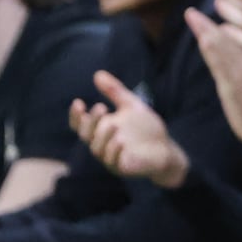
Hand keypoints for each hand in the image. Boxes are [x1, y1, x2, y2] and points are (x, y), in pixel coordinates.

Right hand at [69, 71, 188, 187]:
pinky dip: (114, 151)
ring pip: (97, 149)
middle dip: (91, 122)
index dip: (76, 115)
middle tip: (101, 107)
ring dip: (102, 136)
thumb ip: (115, 91)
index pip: (80, 124)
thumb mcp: (131, 105)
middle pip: (86, 135)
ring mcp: (110, 157)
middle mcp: (102, 143)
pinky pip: (113, 162)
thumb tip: (98, 74)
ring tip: (113, 124)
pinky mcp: (123, 167)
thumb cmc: (145, 128)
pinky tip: (120, 141)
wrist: (166, 148)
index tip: (78, 102)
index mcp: (101, 129)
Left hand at [187, 8, 241, 142]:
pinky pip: (219, 64)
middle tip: (191, 12)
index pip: (232, 41)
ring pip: (221, 47)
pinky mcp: (232, 85)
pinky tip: (203, 40)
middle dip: (206, 24)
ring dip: (205, 31)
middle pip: (224, 40)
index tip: (203, 18)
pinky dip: (211, 50)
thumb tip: (232, 59)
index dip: (216, 28)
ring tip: (193, 18)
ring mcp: (239, 74)